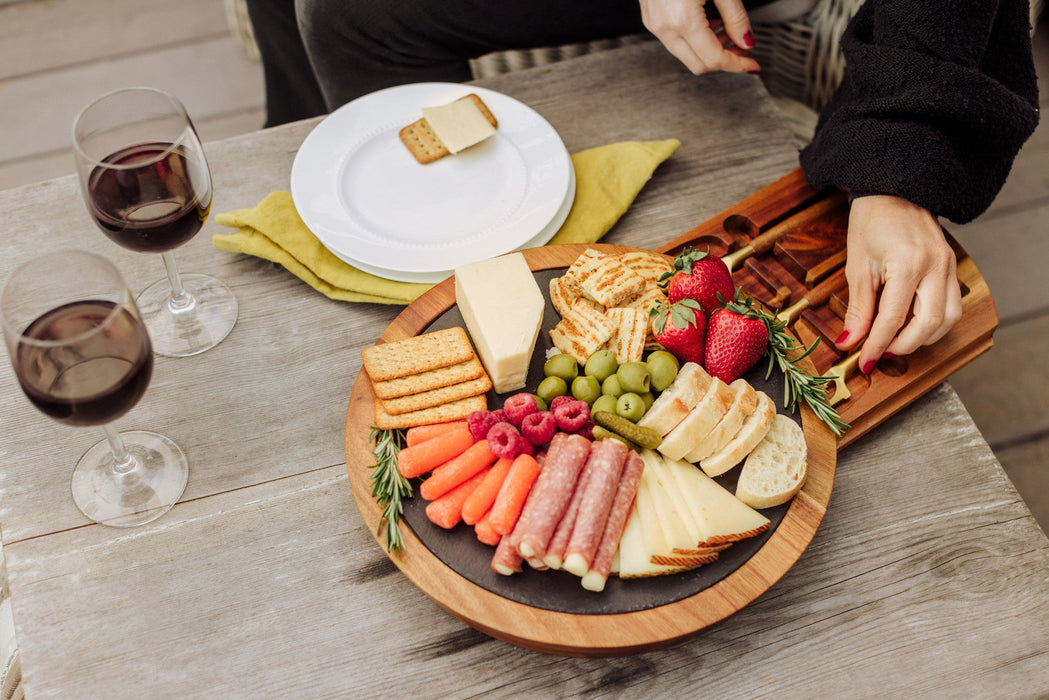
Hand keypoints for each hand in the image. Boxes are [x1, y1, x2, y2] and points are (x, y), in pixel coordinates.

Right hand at [639, 0, 759, 74]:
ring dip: (710, 50)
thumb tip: (747, 42)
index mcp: (682, 20)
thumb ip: (736, 17)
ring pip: (686, 55)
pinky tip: (709, 23)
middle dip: (724, 61)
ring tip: (728, 32)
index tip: (752, 65)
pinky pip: (675, 40)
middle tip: (744, 50)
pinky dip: (696, 39)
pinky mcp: (651, 17)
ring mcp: (654, 24)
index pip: (714, 59)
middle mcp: (664, 27)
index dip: (737, 65)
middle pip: (698, 65)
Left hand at [835, 195, 962, 373]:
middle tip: (879, 352)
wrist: (894, 189)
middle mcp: (935, 266)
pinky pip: (951, 305)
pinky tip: (911, 326)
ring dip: (922, 338)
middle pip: (928, 325)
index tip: (864, 362)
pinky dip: (934, 323)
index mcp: (908, 263)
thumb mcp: (857, 265)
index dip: (877, 345)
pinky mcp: (952, 266)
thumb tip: (850, 342)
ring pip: (948, 319)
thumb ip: (858, 307)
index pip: (893, 319)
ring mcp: (948, 265)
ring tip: (894, 341)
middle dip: (902, 346)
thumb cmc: (871, 222)